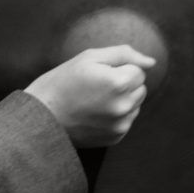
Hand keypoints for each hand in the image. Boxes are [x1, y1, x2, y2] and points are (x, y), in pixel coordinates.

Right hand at [24, 44, 155, 147]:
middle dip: (123, 84)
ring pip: (135, 104)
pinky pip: (126, 120)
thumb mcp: (89, 58)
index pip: (138, 70)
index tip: (97, 74)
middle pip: (140, 88)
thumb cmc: (62, 82)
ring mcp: (120, 125)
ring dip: (121, 100)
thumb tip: (152, 62)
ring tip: (94, 100)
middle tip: (95, 86)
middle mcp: (124, 106)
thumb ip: (123, 54)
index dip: (117, 68)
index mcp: (118, 83)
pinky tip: (94, 113)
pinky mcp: (116, 138)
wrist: (41, 116)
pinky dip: (115, 115)